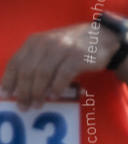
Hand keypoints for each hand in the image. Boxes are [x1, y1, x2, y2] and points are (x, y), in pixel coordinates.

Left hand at [1, 23, 116, 108]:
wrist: (103, 37)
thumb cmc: (74, 46)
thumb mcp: (51, 47)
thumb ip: (36, 61)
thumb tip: (20, 86)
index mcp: (35, 41)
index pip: (16, 61)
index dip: (9, 80)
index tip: (5, 95)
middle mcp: (47, 43)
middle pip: (28, 70)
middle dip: (24, 92)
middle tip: (23, 106)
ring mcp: (63, 48)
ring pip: (43, 74)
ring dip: (38, 92)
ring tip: (38, 105)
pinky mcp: (79, 56)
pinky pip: (63, 75)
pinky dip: (57, 88)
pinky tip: (54, 96)